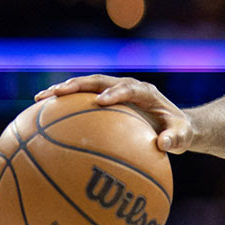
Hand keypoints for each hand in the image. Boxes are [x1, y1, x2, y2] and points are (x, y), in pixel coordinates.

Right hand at [35, 74, 193, 153]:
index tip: (100, 102)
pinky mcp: (107, 100)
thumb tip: (163, 144)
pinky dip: (65, 104)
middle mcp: (129, 87)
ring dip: (65, 90)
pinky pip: (83, 99)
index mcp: (146, 92)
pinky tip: (42, 115)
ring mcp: (116, 91)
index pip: (129, 88)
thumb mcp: (183, 136)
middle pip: (101, 80)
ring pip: (87, 86)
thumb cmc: (180, 131)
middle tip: (58, 93)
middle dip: (79, 85)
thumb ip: (176, 139)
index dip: (115, 92)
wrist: (177, 124)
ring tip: (40, 99)